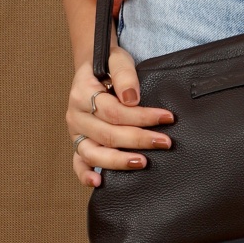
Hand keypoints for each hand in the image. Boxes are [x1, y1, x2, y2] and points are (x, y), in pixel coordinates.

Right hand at [67, 20, 174, 187]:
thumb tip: (132, 99)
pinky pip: (78, 163)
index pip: (115, 111)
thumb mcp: (117, 60)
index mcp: (82, 93)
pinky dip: (85, 175)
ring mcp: (76, 132)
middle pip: (107, 134)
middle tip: (165, 142)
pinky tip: (99, 183)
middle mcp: (76, 115)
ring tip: (142, 162)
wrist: (92, 68)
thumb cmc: (108, 65)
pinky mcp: (79, 143)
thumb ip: (125, 76)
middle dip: (139, 139)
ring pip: (92, 153)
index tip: (167, 118)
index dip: (142, 116)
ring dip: (118, 161)